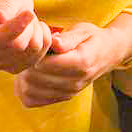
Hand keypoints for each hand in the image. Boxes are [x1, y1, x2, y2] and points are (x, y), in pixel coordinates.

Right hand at [0, 0, 52, 73]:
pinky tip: (34, 32)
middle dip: (28, 26)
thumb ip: (3, 5)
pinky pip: (39, 57)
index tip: (30, 13)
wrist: (9, 13)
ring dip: (37, 32)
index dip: (12, 28)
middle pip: (15, 46)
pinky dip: (43, 42)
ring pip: (30, 51)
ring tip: (29, 22)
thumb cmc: (5, 1)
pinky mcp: (13, 69)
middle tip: (27, 13)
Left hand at [13, 23, 128, 107]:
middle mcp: (75, 82)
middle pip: (34, 79)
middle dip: (26, 64)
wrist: (108, 54)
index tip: (34, 43)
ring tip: (29, 62)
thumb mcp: (83, 31)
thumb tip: (53, 42)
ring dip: (23, 76)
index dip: (33, 54)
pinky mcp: (63, 98)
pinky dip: (25, 89)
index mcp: (81, 62)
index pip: (44, 65)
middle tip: (28, 52)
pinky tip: (30, 75)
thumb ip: (68, 38)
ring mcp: (69, 92)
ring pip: (30, 91)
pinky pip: (32, 100)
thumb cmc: (92, 38)